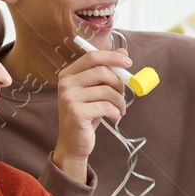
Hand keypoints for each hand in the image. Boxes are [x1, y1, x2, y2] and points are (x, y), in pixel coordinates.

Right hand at [51, 48, 129, 179]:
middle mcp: (65, 84)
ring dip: (119, 101)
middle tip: (122, 96)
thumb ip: (106, 72)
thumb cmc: (86, 115)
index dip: (112, 57)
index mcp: (68, 74)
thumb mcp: (96, 91)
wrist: (73, 143)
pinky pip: (106, 106)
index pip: (92, 57)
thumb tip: (124, 52)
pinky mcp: (76, 112)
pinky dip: (115, 112)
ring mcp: (69, 98)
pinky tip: (114, 118)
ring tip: (119, 110)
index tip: (129, 63)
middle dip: (119, 83)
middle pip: (102, 72)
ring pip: (107, 90)